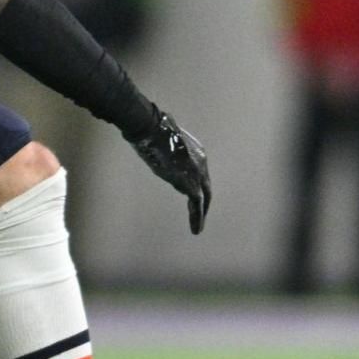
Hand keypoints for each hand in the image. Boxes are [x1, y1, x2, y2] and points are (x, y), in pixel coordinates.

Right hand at [128, 111, 210, 234]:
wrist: (152, 129)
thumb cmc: (152, 130)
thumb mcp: (163, 141)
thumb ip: (167, 151)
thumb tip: (159, 153)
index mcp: (196, 151)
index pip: (199, 172)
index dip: (196, 184)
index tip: (190, 194)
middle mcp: (202, 162)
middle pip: (206, 186)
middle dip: (204, 202)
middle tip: (201, 215)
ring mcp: (198, 173)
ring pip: (203, 198)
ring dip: (200, 213)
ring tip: (197, 227)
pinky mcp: (191, 183)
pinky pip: (197, 205)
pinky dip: (197, 218)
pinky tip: (196, 229)